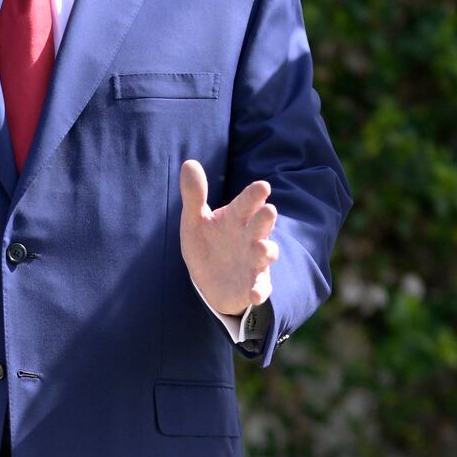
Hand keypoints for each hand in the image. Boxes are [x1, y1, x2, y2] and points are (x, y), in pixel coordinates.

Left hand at [179, 160, 279, 315]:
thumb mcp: (195, 220)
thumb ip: (194, 194)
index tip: (263, 186)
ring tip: (260, 247)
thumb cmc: (207, 244)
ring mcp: (254, 261)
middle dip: (265, 219)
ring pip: (266, 253)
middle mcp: (250, 236)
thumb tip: (188, 162)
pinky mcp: (253, 284)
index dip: (255, 194)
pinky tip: (255, 294)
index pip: (247, 202)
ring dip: (266, 250)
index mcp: (236, 217)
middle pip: (261, 225)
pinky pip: (261, 287)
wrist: (209, 281)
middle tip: (268, 211)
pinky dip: (260, 290)